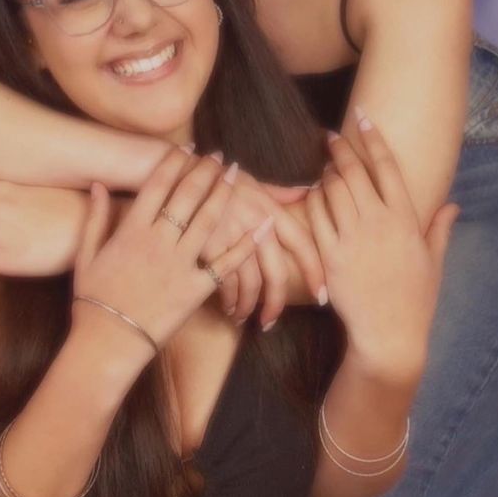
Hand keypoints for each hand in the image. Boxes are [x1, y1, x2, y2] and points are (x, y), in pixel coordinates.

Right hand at [71, 147, 259, 352]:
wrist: (106, 342)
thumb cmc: (91, 300)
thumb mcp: (87, 254)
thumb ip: (96, 217)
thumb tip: (98, 185)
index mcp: (130, 231)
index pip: (156, 185)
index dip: (172, 162)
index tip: (185, 148)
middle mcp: (157, 242)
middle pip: (186, 196)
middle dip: (204, 171)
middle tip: (218, 155)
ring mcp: (178, 265)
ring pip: (208, 221)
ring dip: (224, 193)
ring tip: (235, 174)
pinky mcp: (194, 289)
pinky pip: (225, 264)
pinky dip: (245, 244)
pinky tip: (261, 226)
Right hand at [198, 165, 322, 329]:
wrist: (175, 174)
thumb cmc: (215, 179)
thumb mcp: (249, 181)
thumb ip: (279, 192)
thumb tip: (310, 191)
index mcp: (269, 208)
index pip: (301, 244)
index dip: (315, 272)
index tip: (322, 295)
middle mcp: (255, 223)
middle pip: (276, 274)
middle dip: (275, 304)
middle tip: (270, 322)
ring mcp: (231, 235)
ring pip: (249, 284)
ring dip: (247, 306)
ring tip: (242, 316)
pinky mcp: (207, 246)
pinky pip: (224, 282)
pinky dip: (227, 299)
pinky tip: (225, 306)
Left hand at [305, 113, 458, 382]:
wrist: (390, 335)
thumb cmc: (416, 300)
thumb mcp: (433, 262)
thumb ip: (439, 229)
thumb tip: (452, 205)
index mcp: (406, 220)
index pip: (388, 168)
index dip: (373, 139)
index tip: (362, 117)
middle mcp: (378, 223)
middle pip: (353, 173)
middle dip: (340, 149)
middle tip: (331, 136)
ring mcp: (352, 239)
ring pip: (331, 190)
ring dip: (325, 173)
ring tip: (324, 166)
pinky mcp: (329, 256)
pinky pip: (315, 217)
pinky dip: (312, 199)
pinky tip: (312, 192)